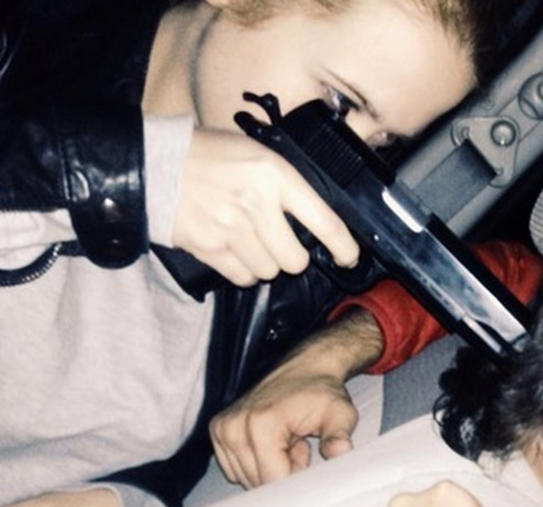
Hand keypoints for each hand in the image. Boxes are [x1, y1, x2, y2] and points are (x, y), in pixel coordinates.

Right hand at [172, 129, 359, 286]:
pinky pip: (242, 277)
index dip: (343, 247)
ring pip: (269, 271)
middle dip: (292, 258)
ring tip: (250, 241)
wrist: (153, 161)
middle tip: (280, 243)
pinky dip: (243, 271)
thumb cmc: (210, 155)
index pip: (325, 222)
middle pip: (295, 260)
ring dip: (265, 263)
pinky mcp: (208, 247)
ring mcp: (231, 228)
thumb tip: (316, 221)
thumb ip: (286, 184)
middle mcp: (257, 203)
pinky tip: (234, 251)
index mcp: (276, 175)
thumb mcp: (257, 153)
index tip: (349, 257)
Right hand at [210, 308, 383, 487]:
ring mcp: (223, 428)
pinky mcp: (219, 430)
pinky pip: (236, 468)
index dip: (296, 478)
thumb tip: (341, 452)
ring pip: (247, 478)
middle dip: (284, 472)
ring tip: (288, 440)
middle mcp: (234, 427)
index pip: (273, 481)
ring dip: (271, 467)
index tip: (308, 453)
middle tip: (299, 443)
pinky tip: (274, 441)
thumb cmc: (324, 394)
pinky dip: (257, 461)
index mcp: (261, 425)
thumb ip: (338, 437)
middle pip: (258, 483)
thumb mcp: (340, 414)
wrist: (306, 369)